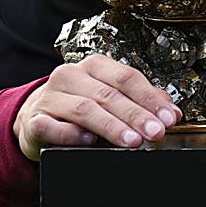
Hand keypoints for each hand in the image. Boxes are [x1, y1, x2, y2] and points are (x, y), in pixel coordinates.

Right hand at [13, 54, 182, 159]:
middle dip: (136, 115)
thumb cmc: (80, 104)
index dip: (150, 99)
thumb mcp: (110, 97)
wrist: (35, 117)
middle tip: (155, 133)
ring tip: (132, 141)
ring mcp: (50, 96)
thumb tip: (171, 112)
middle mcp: (72, 75)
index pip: (127, 77)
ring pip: (85, 109)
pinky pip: (52, 126)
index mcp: (95, 65)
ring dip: (112, 126)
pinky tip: (89, 140)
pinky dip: (71, 133)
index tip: (169, 118)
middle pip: (109, 94)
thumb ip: (140, 101)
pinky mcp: (34, 119)